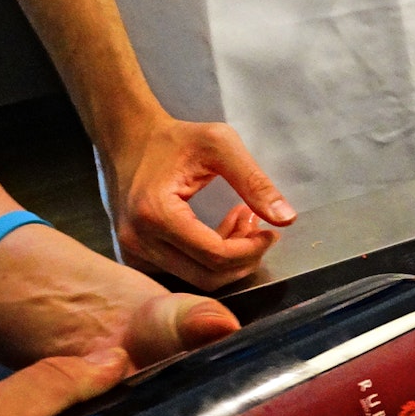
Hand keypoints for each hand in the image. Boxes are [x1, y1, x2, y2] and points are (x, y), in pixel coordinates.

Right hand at [103, 117, 296, 291]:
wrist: (127, 136)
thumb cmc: (173, 137)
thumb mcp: (220, 145)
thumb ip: (255, 181)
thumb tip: (287, 218)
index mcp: (155, 213)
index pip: (216, 255)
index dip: (251, 249)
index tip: (270, 232)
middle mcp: (138, 240)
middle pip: (208, 276)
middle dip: (243, 258)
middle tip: (259, 229)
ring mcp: (134, 252)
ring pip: (197, 278)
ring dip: (229, 259)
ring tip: (242, 222)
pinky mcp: (136, 255)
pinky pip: (183, 272)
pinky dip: (209, 260)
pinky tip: (221, 232)